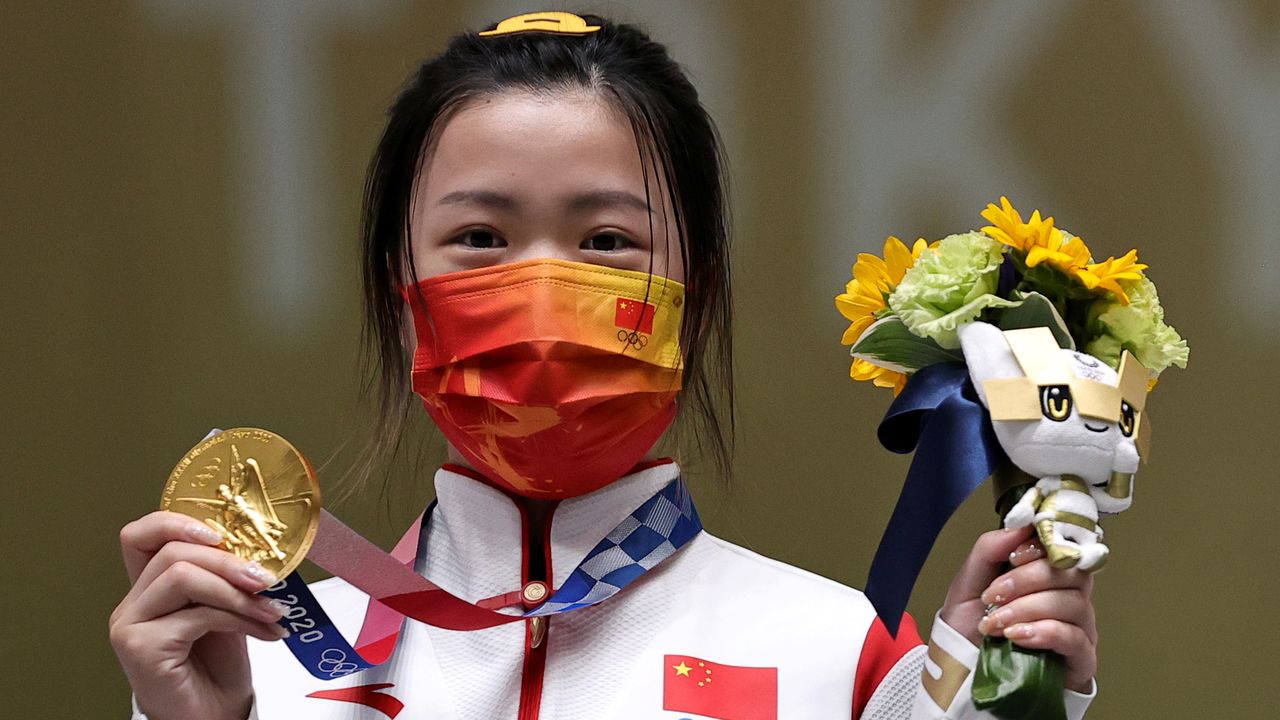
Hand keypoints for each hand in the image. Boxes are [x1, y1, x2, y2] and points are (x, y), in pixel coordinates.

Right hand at [109, 511, 288, 719]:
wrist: (214, 716)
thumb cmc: (218, 666)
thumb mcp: (225, 608)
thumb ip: (224, 577)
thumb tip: (257, 545)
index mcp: (149, 587)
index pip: (142, 535)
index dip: (178, 522)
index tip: (224, 534)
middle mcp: (131, 603)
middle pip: (172, 552)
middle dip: (229, 561)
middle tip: (268, 578)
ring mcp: (130, 625)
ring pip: (182, 577)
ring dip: (237, 591)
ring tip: (271, 610)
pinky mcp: (140, 647)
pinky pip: (197, 614)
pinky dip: (240, 618)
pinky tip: (265, 632)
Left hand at [938, 526, 1096, 693]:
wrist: (966, 670)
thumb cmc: (971, 626)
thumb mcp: (968, 582)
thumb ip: (990, 549)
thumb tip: (1019, 526)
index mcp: (1044, 573)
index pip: (1063, 547)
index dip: (1042, 547)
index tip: (1012, 557)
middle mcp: (1067, 596)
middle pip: (1071, 572)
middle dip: (1027, 580)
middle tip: (993, 596)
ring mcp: (1078, 626)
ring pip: (1072, 603)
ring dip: (1027, 609)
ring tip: (996, 624)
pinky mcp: (1080, 658)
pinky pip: (1075, 638)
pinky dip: (1043, 633)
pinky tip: (1018, 637)